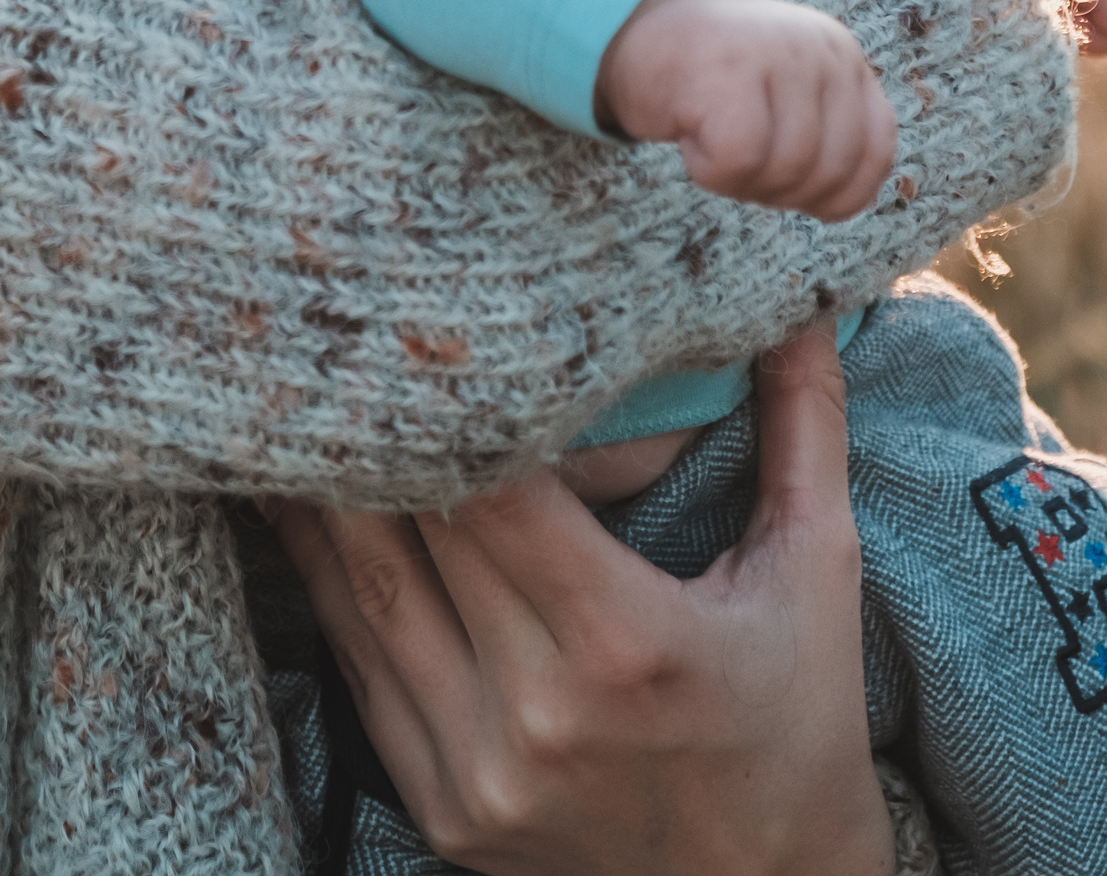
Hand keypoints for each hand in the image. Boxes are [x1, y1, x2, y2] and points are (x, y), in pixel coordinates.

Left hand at [271, 324, 894, 875]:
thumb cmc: (800, 727)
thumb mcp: (816, 574)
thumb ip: (802, 427)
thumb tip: (803, 298)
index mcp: (627, 644)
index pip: (494, 491)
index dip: (450, 405)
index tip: (426, 320)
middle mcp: (536, 713)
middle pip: (414, 529)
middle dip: (376, 425)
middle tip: (345, 326)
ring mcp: (475, 771)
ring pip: (360, 592)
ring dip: (320, 493)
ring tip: (289, 394)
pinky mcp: (439, 809)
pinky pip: (356, 667)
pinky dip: (327, 579)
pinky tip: (302, 505)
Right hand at [596, 0, 897, 219]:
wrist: (632, 22)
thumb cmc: (711, 80)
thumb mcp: (789, 99)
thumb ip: (828, 138)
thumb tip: (845, 204)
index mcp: (843, 57)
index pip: (876, 151)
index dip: (835, 190)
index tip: (788, 183)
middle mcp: (820, 49)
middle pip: (830, 172)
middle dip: (780, 191)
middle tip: (735, 161)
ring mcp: (777, 55)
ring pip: (785, 171)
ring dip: (739, 182)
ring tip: (710, 141)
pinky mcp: (728, 69)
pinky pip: (738, 162)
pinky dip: (708, 170)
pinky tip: (689, 135)